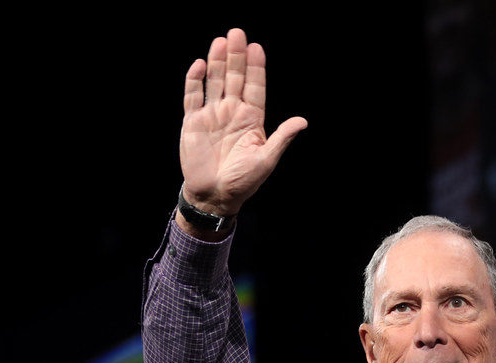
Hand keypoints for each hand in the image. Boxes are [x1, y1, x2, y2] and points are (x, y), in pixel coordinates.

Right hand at [180, 28, 306, 216]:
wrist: (215, 195)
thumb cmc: (243, 181)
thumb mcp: (266, 159)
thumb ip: (281, 138)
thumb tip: (303, 121)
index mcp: (252, 119)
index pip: (255, 87)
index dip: (256, 68)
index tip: (256, 48)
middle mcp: (232, 112)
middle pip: (235, 78)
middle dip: (236, 57)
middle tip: (236, 33)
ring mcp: (212, 115)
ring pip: (215, 82)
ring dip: (217, 63)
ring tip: (220, 42)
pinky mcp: (193, 122)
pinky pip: (192, 97)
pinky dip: (194, 81)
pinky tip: (199, 66)